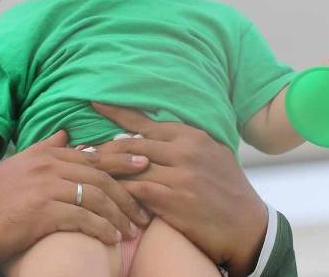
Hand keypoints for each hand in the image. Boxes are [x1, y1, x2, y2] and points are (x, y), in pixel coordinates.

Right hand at [0, 130, 152, 263]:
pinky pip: (82, 218)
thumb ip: (45, 147)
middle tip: (147, 207)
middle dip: (128, 191)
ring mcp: (46, 188)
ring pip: (95, 196)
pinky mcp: (42, 212)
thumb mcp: (19, 164)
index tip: (145, 166)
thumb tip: (66, 133)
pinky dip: (102, 228)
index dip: (122, 161)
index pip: (93, 155)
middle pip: (100, 175)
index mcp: (46, 154)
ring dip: (119, 215)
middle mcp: (49, 166)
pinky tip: (112, 238)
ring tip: (132, 229)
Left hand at [93, 103, 267, 274]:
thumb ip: (183, 143)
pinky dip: (120, 191)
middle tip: (80, 150)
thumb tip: (149, 137)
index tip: (94, 103)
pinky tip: (107, 193)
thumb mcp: (212, 155)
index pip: (146, 122)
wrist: (248, 226)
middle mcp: (185, 151)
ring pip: (129, 166)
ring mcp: (180, 175)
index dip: (117, 112)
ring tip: (86, 170)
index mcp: (192, 136)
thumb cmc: (227, 190)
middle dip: (102, 148)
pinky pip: (136, 191)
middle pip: (131, 144)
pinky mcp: (174, 199)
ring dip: (106, 170)